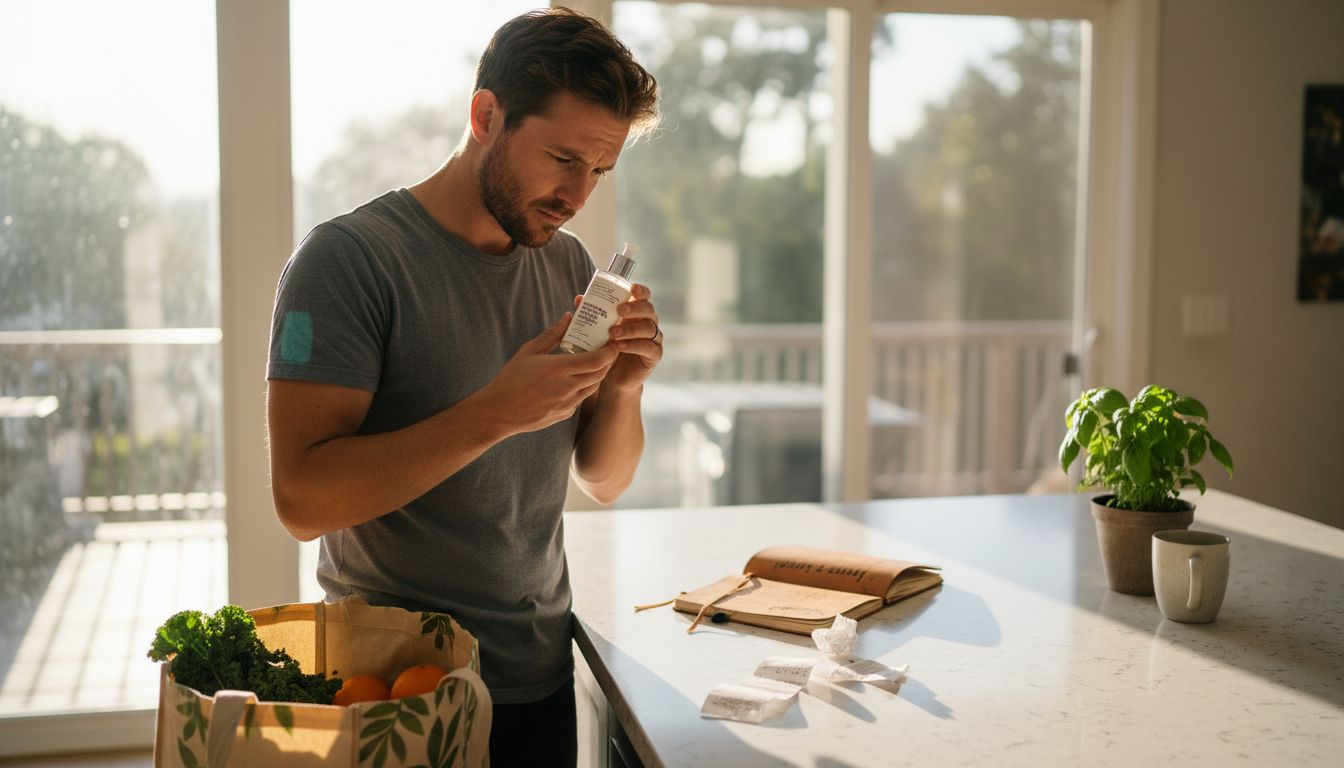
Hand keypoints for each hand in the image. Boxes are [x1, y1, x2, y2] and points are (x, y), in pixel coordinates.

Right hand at [479, 312, 618, 433]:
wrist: (500, 412)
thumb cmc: (511, 378)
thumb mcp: (529, 351)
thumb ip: (552, 334)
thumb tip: (568, 317)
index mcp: (558, 369)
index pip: (596, 360)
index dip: (610, 352)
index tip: (613, 343)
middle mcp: (566, 388)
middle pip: (600, 373)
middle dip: (608, 361)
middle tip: (608, 350)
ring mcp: (567, 404)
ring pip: (593, 387)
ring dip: (598, 374)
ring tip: (595, 362)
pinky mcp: (566, 414)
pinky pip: (582, 398)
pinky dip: (585, 386)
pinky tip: (577, 378)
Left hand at [602, 283, 662, 392]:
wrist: (612, 378)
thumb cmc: (607, 350)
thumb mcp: (598, 331)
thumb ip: (593, 315)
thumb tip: (579, 299)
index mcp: (637, 314)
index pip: (644, 297)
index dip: (641, 291)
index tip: (632, 289)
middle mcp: (648, 324)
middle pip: (649, 310)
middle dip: (635, 308)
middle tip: (619, 311)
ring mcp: (654, 340)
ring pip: (649, 329)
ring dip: (630, 329)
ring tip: (612, 333)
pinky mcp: (654, 356)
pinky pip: (649, 348)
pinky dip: (634, 346)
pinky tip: (620, 346)